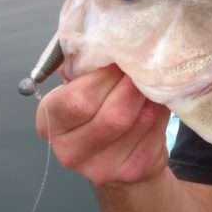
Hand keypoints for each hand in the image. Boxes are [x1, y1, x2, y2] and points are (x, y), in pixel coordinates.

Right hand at [36, 64, 169, 186]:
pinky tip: (158, 103)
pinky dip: (161, 113)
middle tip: (145, 67)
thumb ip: (85, 65)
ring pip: (139, 122)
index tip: (120, 59)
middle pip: (113, 115)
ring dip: (152, 97)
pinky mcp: (132, 173)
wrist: (113, 156)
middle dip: (134, 86)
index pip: (78, 100)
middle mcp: (69, 151)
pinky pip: (154, 134)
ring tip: (154, 81)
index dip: (105, 76)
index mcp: (50, 121)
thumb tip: (111, 38)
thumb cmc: (94, 107)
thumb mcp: (79, 85)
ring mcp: (101, 168)